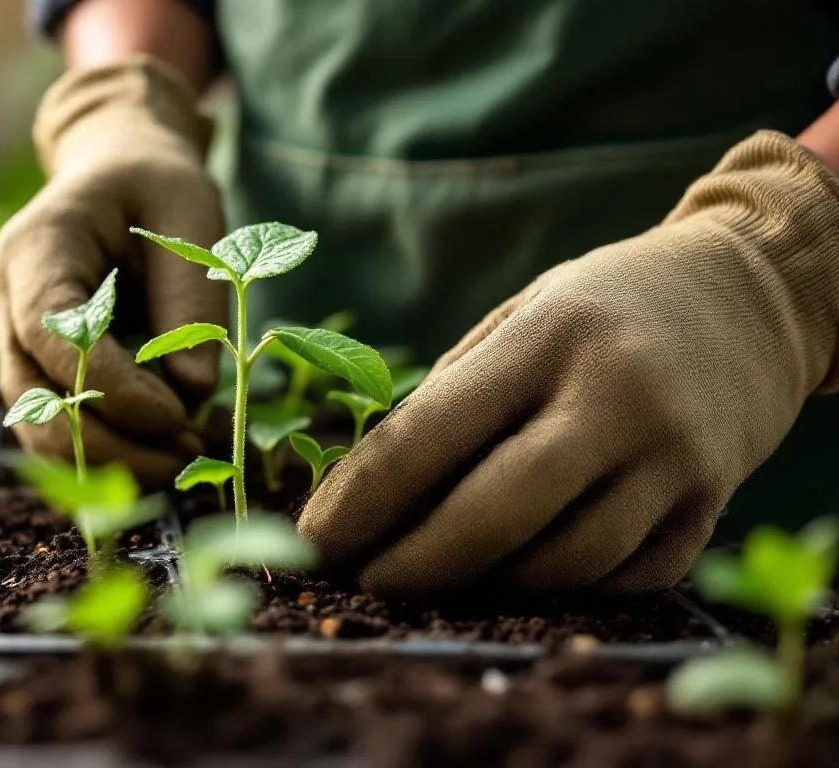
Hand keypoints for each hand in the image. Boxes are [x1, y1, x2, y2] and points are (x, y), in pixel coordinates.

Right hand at [0, 57, 226, 485]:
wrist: (118, 168)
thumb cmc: (156, 181)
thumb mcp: (190, 212)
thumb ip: (190, 298)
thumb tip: (192, 391)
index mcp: (36, 246)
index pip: (50, 331)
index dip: (107, 385)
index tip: (174, 417)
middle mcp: (8, 297)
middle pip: (31, 395)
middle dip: (105, 443)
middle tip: (182, 459)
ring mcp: (13, 335)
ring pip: (36, 422)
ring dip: (105, 459)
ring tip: (178, 463)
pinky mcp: (36, 363)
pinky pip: (57, 421)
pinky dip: (104, 449)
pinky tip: (161, 454)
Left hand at [298, 132, 838, 593]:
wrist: (749, 296)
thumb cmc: (601, 308)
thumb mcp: (520, 315)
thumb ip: (452, 394)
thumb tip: (366, 490)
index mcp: (549, 337)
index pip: (430, 435)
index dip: (359, 502)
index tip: (313, 543)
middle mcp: (617, 396)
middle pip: (494, 515)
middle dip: (414, 565)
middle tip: (365, 585)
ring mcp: (675, 456)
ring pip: (563, 563)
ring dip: (486, 587)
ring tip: (439, 581)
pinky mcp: (713, 503)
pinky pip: (623, 579)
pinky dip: (563, 590)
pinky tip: (520, 576)